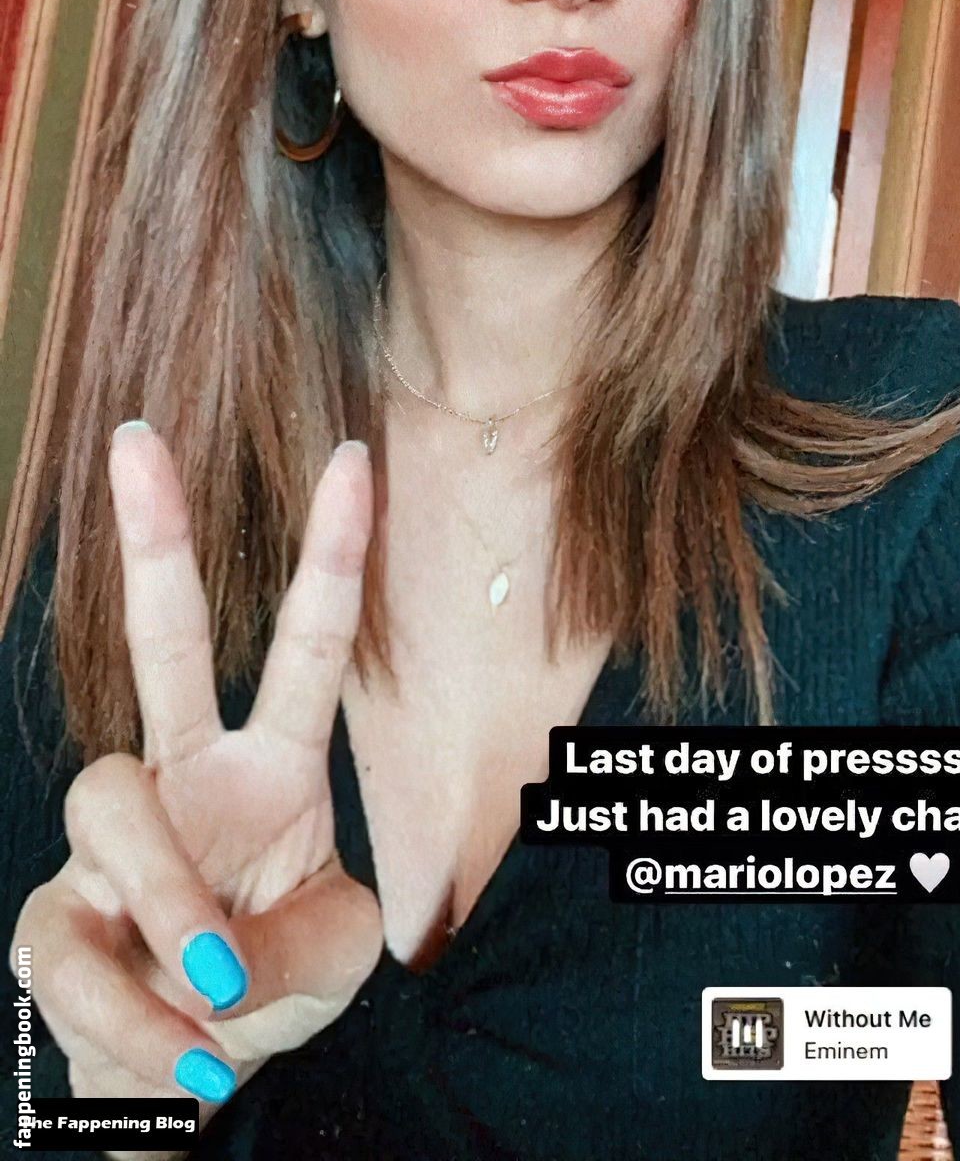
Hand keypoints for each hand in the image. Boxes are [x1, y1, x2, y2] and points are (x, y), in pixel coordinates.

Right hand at [7, 427, 383, 1158]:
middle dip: (155, 537)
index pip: (306, 645)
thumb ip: (297, 942)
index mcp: (272, 767)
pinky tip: (184, 1058)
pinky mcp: (55, 914)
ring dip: (169, 904)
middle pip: (162, 640)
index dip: (334, 555)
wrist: (186, 1070)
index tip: (356, 457)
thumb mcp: (333, 959)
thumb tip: (212, 953)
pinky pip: (76, 948)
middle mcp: (185, 775)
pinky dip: (138, 1022)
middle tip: (139, 438)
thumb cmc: (266, 985)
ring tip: (217, 991)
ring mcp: (113, 838)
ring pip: (111, 803)